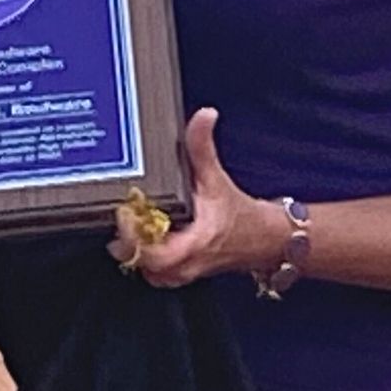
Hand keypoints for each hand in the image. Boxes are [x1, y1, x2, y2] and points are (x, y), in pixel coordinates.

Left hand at [106, 107, 285, 288]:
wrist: (267, 240)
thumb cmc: (243, 215)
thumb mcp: (217, 178)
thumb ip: (203, 147)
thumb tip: (203, 116)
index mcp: (195, 243)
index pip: (154, 254)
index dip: (133, 238)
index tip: (124, 213)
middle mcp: (186, 264)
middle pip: (142, 264)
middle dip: (127, 241)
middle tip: (123, 216)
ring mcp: (183, 273)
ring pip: (146, 271)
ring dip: (135, 250)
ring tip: (132, 225)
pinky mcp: (181, 274)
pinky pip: (154, 273)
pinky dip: (145, 257)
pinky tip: (144, 237)